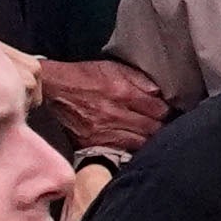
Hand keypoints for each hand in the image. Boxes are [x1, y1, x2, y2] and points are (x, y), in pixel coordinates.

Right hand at [29, 53, 167, 157]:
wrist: (52, 90)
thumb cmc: (83, 77)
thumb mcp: (111, 68)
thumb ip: (138, 79)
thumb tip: (159, 92)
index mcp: (122, 93)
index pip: (159, 110)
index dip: (167, 112)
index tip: (168, 112)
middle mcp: (115, 114)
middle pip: (153, 129)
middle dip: (161, 127)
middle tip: (164, 126)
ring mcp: (104, 132)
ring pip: (141, 144)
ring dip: (149, 140)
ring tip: (151, 136)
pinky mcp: (94, 144)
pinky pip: (122, 152)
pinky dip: (131, 149)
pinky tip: (134, 144)